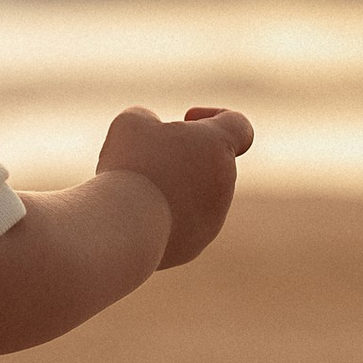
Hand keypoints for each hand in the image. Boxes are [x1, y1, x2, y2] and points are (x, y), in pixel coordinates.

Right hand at [96, 105, 252, 268]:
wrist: (123, 228)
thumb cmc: (131, 167)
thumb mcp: (130, 124)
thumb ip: (147, 120)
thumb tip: (151, 138)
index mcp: (218, 147)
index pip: (239, 126)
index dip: (215, 116)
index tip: (187, 120)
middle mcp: (224, 183)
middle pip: (208, 161)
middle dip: (179, 156)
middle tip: (142, 158)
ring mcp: (213, 218)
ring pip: (193, 194)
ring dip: (168, 187)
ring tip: (133, 191)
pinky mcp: (194, 245)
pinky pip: (180, 223)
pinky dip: (160, 216)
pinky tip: (134, 216)